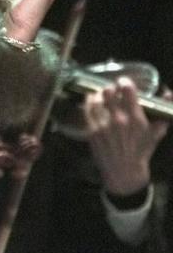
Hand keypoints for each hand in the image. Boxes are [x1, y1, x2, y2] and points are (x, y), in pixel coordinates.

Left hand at [84, 77, 166, 195]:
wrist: (124, 171)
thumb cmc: (142, 150)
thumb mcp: (157, 131)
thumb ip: (164, 110)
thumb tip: (167, 91)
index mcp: (135, 117)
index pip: (127, 90)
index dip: (124, 82)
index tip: (123, 81)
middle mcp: (118, 119)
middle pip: (108, 92)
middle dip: (110, 88)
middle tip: (111, 89)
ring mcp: (103, 126)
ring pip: (95, 101)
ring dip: (97, 95)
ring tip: (100, 94)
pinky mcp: (92, 132)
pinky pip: (86, 112)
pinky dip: (88, 104)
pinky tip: (90, 102)